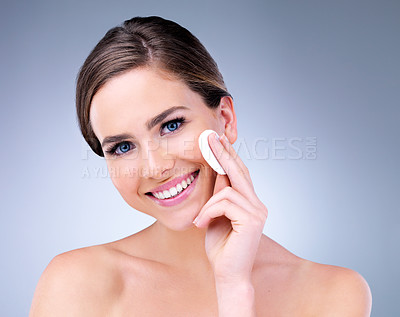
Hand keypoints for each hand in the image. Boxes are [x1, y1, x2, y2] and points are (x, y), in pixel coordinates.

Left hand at [193, 133, 267, 282]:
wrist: (227, 274)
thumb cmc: (221, 247)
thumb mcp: (215, 215)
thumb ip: (219, 195)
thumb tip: (217, 171)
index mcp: (250, 203)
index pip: (240, 174)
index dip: (229, 156)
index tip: (218, 140)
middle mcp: (257, 205)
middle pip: (239, 172)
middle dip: (223, 153)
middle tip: (210, 136)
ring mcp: (257, 212)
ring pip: (228, 190)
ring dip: (209, 204)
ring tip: (201, 221)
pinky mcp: (252, 220)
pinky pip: (225, 202)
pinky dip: (209, 212)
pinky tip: (202, 224)